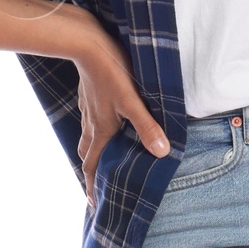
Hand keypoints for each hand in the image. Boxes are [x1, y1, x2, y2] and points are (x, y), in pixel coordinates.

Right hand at [72, 20, 170, 206]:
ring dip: (92, 150)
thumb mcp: (133, 102)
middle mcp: (92, 123)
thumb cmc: (112, 72)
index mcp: (101, 130)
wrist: (86, 43)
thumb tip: (161, 153)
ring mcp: (88, 108)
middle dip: (91, 171)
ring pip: (88, 136)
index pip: (93, 166)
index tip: (92, 204)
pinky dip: (94, 129)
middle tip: (97, 184)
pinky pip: (89, 119)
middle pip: (88, 154)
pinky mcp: (89, 94)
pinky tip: (103, 122)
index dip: (92, 186)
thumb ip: (147, 128)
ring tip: (101, 157)